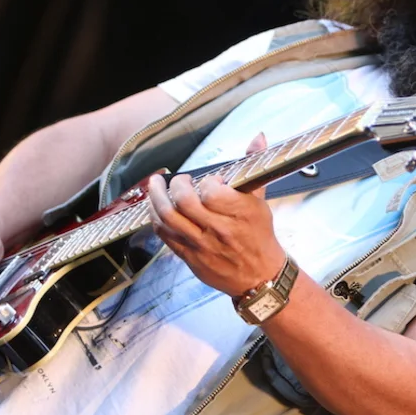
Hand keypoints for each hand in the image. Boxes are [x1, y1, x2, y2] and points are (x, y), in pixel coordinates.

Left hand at [146, 133, 286, 296]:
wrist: (260, 277)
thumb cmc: (259, 236)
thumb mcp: (261, 201)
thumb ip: (254, 166)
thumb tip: (258, 137)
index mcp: (240, 214)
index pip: (211, 191)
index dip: (207, 181)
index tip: (210, 181)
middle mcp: (219, 230)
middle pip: (184, 202)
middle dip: (175, 185)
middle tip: (177, 179)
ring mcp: (202, 245)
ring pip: (168, 218)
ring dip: (155, 198)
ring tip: (154, 186)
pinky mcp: (190, 258)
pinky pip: (165, 235)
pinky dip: (155, 218)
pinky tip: (154, 207)